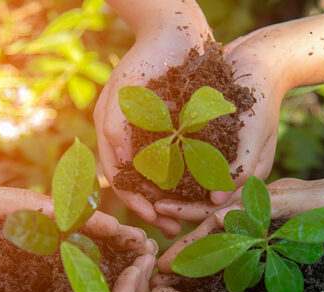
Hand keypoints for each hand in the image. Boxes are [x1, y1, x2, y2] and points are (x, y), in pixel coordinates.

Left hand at [0, 183, 155, 291]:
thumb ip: (19, 201)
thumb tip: (67, 212)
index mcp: (23, 229)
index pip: (75, 224)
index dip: (105, 227)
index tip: (132, 234)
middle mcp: (30, 259)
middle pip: (84, 252)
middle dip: (118, 252)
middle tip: (147, 255)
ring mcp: (26, 289)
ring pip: (76, 282)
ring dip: (109, 279)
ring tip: (139, 280)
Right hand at [94, 14, 212, 237]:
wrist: (175, 29)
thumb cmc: (142, 60)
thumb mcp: (122, 95)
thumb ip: (115, 128)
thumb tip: (117, 163)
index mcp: (118, 139)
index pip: (124, 181)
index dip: (137, 203)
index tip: (154, 219)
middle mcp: (140, 142)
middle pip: (148, 187)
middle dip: (160, 209)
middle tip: (175, 229)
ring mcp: (163, 137)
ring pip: (170, 179)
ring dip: (179, 199)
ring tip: (194, 216)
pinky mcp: (187, 130)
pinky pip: (191, 161)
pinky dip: (196, 179)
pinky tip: (209, 190)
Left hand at [152, 27, 287, 221]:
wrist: (258, 60)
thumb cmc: (261, 95)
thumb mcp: (255, 132)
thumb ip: (242, 166)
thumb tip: (217, 199)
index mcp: (247, 175)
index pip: (216, 206)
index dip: (188, 211)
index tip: (160, 208)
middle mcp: (231, 170)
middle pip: (200, 199)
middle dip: (174, 205)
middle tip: (145, 205)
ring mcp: (218, 155)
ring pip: (190, 183)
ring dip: (167, 189)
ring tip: (140, 191)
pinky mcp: (205, 140)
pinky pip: (184, 158)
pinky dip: (167, 164)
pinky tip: (145, 164)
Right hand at [154, 177, 323, 286]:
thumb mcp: (318, 204)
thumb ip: (270, 207)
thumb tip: (220, 214)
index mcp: (281, 199)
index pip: (225, 219)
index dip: (194, 241)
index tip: (167, 263)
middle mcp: (282, 223)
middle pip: (227, 242)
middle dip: (195, 263)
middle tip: (167, 286)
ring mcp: (295, 249)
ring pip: (242, 264)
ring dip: (213, 279)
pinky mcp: (310, 271)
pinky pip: (266, 280)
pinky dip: (242, 290)